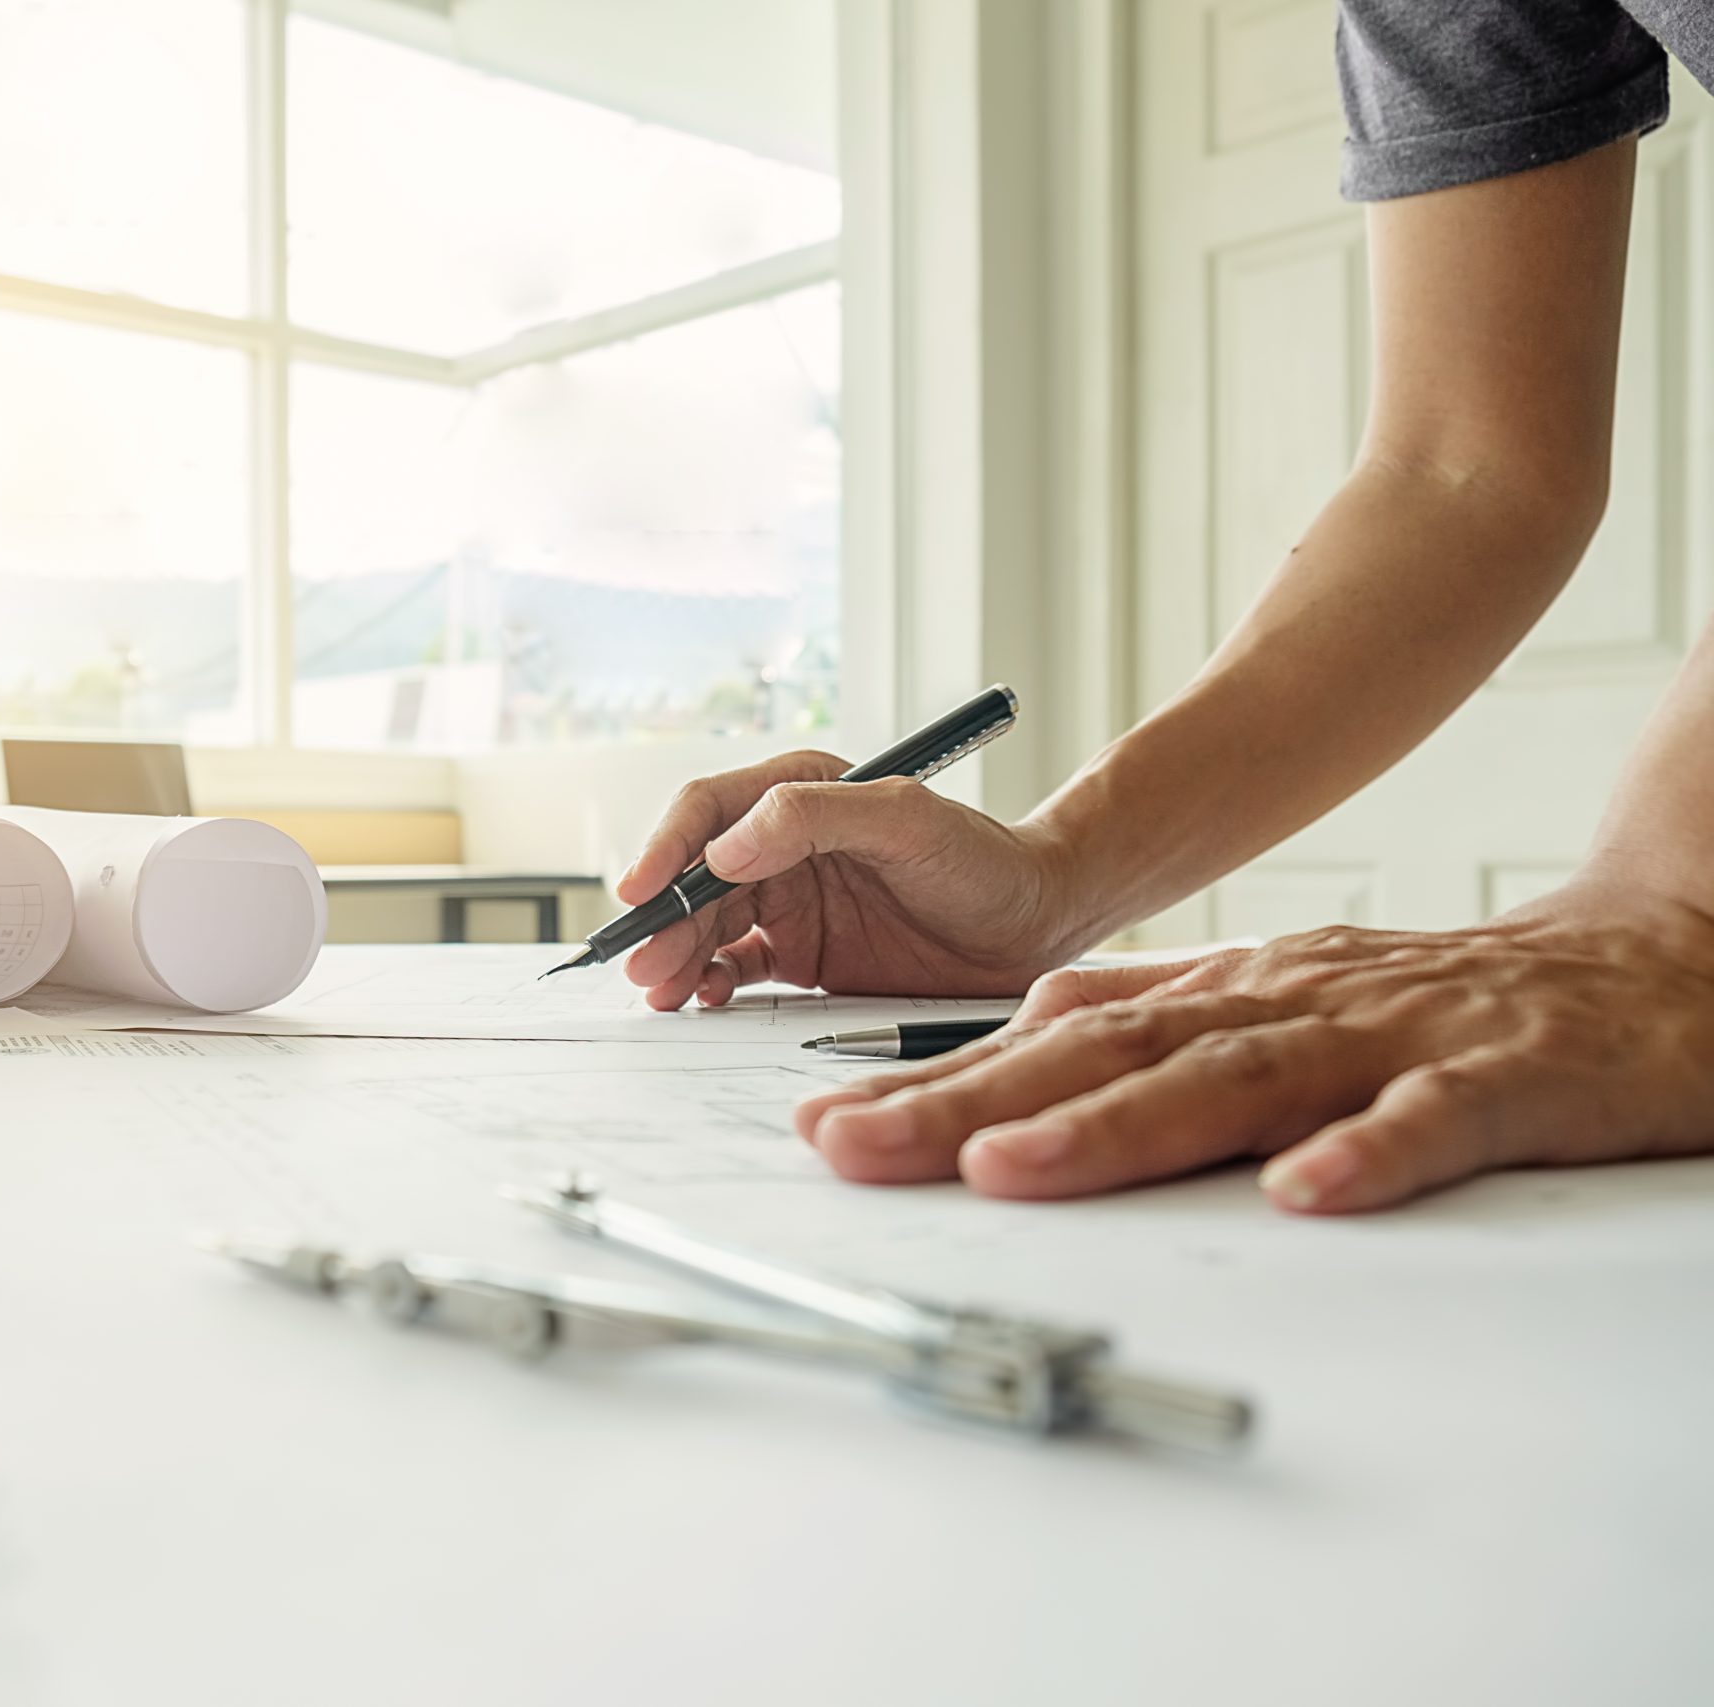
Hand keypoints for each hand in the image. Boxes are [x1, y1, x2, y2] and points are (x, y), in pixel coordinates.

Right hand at [614, 750, 1081, 1009]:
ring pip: (706, 925)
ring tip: (662, 992)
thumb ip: (815, 816)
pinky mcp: (800, 952)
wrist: (1036, 925)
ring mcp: (788, 900)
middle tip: (643, 964)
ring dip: (676, 955)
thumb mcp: (908, 821)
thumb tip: (730, 844)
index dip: (666, 849)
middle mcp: (782, 844)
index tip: (640, 891)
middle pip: (695, 877)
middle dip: (662, 920)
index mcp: (800, 793)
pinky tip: (703, 999)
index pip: (709, 812)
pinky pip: (735, 966)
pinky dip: (709, 983)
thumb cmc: (985, 862)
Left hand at [791, 879, 1713, 1212]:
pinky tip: (1296, 1194)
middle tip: (851, 1148)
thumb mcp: (1285, 988)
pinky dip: (1363, 1155)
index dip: (937, 1081)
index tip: (827, 1125)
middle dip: (968, 1104)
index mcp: (1231, 990)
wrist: (1651, 966)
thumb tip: (1033, 1014)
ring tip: (1003, 1169)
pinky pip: (1430, 1122)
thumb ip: (1165, 1002)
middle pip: (1108, 1054)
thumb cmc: (1451, 994)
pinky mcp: (1504, 1080)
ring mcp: (1392, 1038)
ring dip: (1114, 1125)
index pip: (1058, 1037)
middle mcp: (1287, 1003)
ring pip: (1236, 1080)